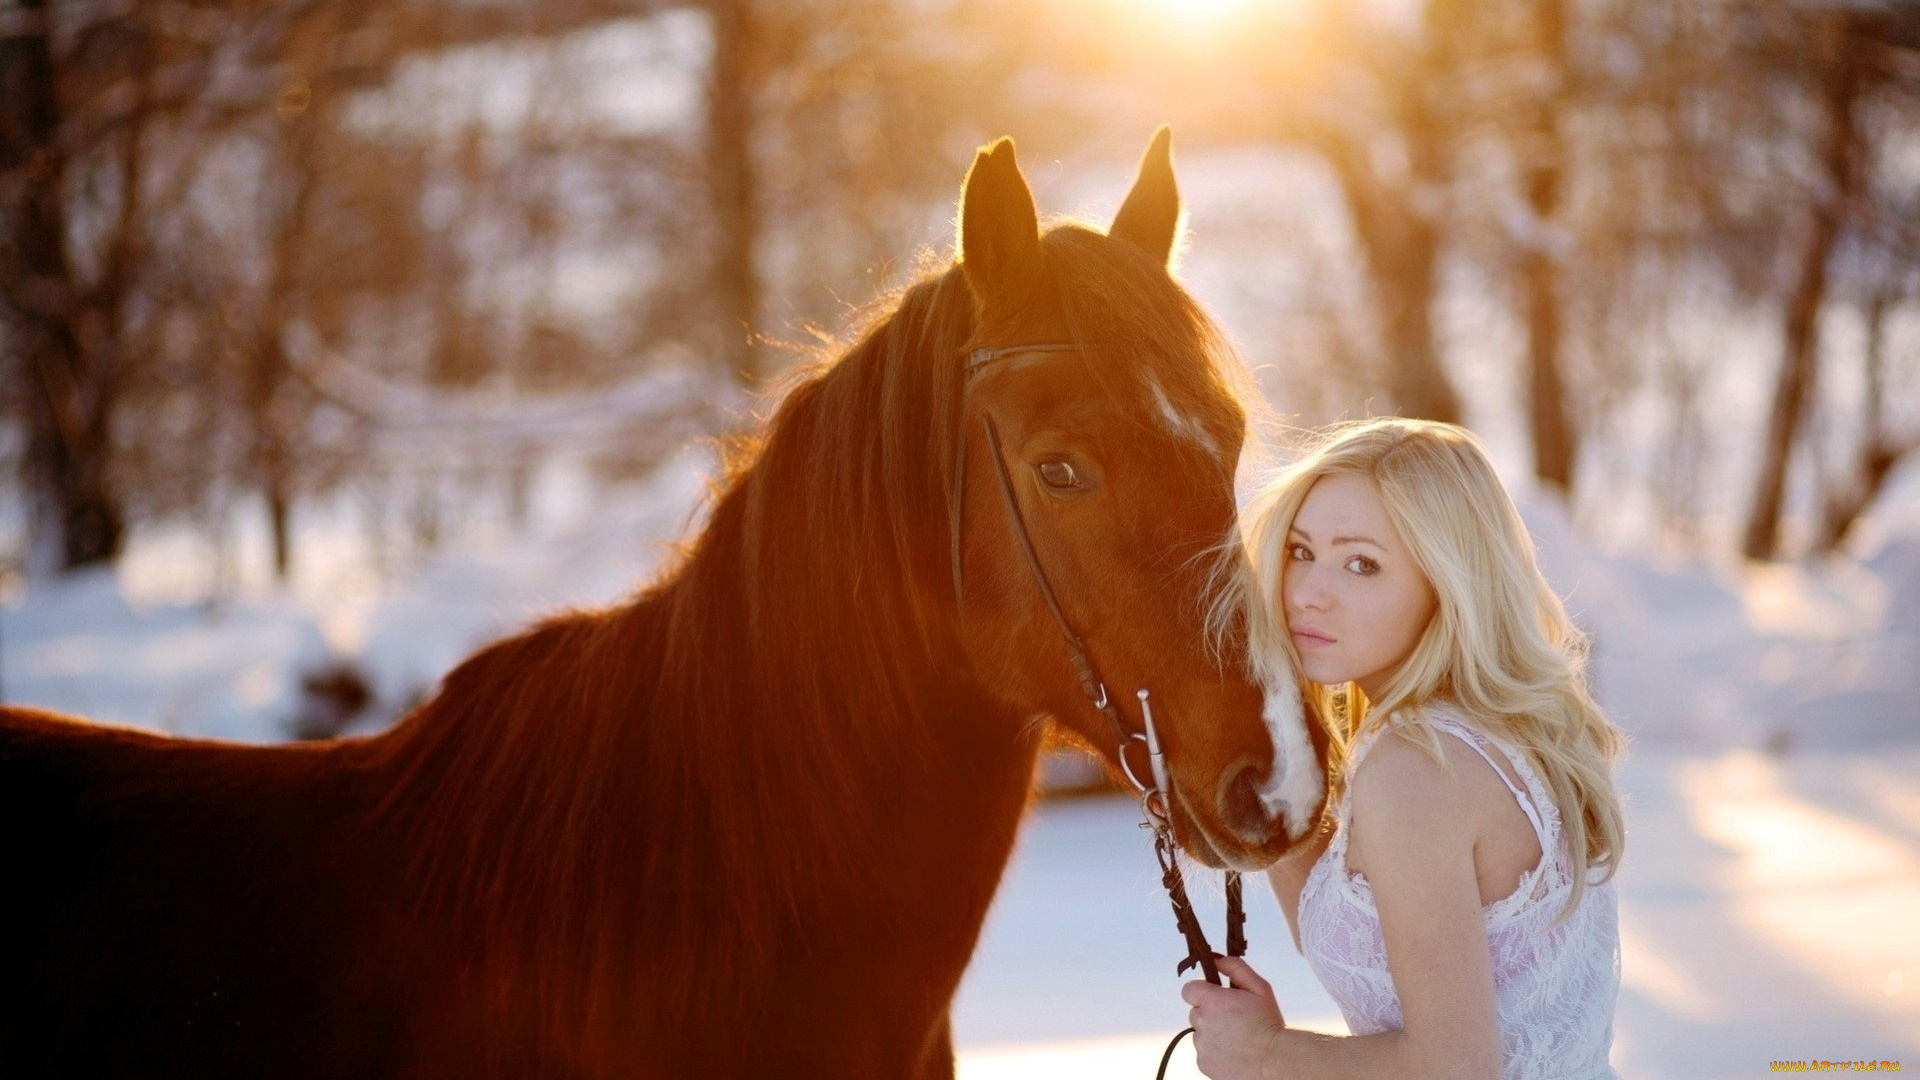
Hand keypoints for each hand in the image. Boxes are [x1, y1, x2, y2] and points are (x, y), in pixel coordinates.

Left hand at [1179, 955, 1285, 1079]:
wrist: (1275, 1061)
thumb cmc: (1268, 1023)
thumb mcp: (1259, 988)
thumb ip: (1235, 968)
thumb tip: (1216, 959)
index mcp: (1212, 1001)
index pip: (1189, 990)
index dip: (1202, 992)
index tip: (1216, 998)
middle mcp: (1201, 1022)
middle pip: (1195, 1012)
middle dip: (1210, 1013)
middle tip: (1234, 1020)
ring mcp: (1201, 1045)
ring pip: (1200, 1034)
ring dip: (1213, 1033)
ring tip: (1237, 1039)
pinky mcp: (1203, 1064)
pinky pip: (1204, 1053)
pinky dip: (1215, 1052)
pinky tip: (1234, 1052)